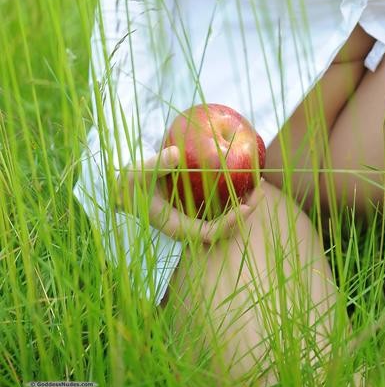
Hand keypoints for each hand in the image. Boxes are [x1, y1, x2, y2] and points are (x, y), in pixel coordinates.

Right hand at [114, 145, 263, 243]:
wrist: (122, 188)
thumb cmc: (129, 184)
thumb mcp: (138, 173)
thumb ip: (157, 164)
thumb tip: (178, 153)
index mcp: (177, 226)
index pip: (210, 233)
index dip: (230, 224)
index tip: (247, 207)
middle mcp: (188, 224)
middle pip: (224, 227)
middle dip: (245, 212)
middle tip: (261, 190)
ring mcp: (192, 215)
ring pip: (224, 215)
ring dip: (243, 201)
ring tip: (258, 181)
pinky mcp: (194, 204)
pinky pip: (219, 201)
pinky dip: (232, 191)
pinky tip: (242, 171)